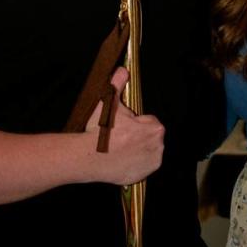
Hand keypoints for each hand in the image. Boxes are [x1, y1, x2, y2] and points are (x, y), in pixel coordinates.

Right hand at [86, 67, 164, 184]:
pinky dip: (134, 164)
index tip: (123, 126)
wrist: (88, 156)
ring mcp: (151, 163)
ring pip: (146, 151)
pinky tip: (121, 159)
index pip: (149, 122)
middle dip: (137, 136)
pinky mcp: (142, 176)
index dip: (135, 122)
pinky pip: (141, 167)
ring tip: (119, 148)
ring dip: (137, 149)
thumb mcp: (109, 102)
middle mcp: (158, 146)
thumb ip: (118, 84)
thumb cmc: (100, 130)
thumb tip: (122, 70)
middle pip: (149, 137)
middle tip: (119, 137)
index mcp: (155, 128)